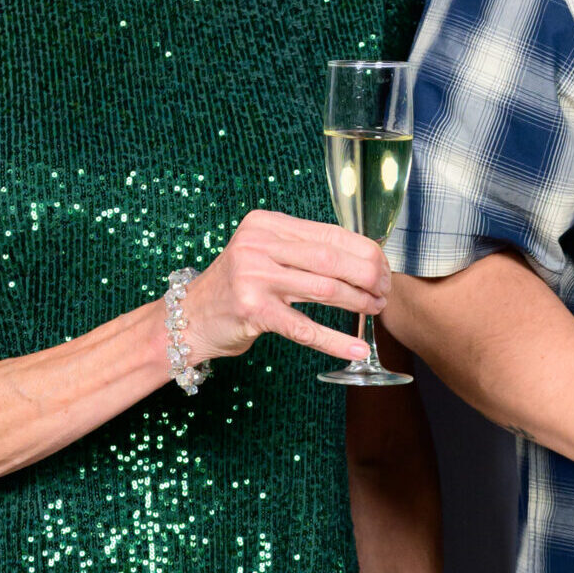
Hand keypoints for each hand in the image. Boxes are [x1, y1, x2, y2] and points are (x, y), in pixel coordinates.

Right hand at [186, 209, 388, 364]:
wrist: (188, 318)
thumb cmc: (236, 286)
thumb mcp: (265, 254)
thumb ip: (303, 249)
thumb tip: (363, 257)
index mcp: (266, 224)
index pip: (330, 233)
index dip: (365, 251)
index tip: (384, 267)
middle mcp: (258, 245)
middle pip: (331, 258)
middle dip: (368, 275)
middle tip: (385, 290)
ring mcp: (253, 278)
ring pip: (325, 289)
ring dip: (358, 303)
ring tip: (376, 310)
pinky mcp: (252, 312)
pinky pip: (305, 328)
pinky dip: (335, 340)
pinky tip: (357, 348)